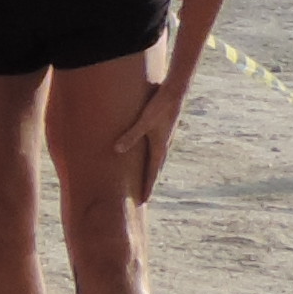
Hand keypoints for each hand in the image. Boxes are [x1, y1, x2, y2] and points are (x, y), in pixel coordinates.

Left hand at [118, 73, 191, 200]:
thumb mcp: (143, 122)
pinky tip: (146, 155)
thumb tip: (117, 150)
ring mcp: (164, 138)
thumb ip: (130, 135)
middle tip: (143, 197)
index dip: (147, 187)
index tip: (143, 201)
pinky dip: (150, 158)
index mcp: (159, 147)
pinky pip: (155, 149)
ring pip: (155, 159)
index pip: (152, 173)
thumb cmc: (159, 106)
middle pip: (154, 169)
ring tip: (144, 180)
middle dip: (148, 183)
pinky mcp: (162, 129)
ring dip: (150, 171)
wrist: (175, 92)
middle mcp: (163, 145)